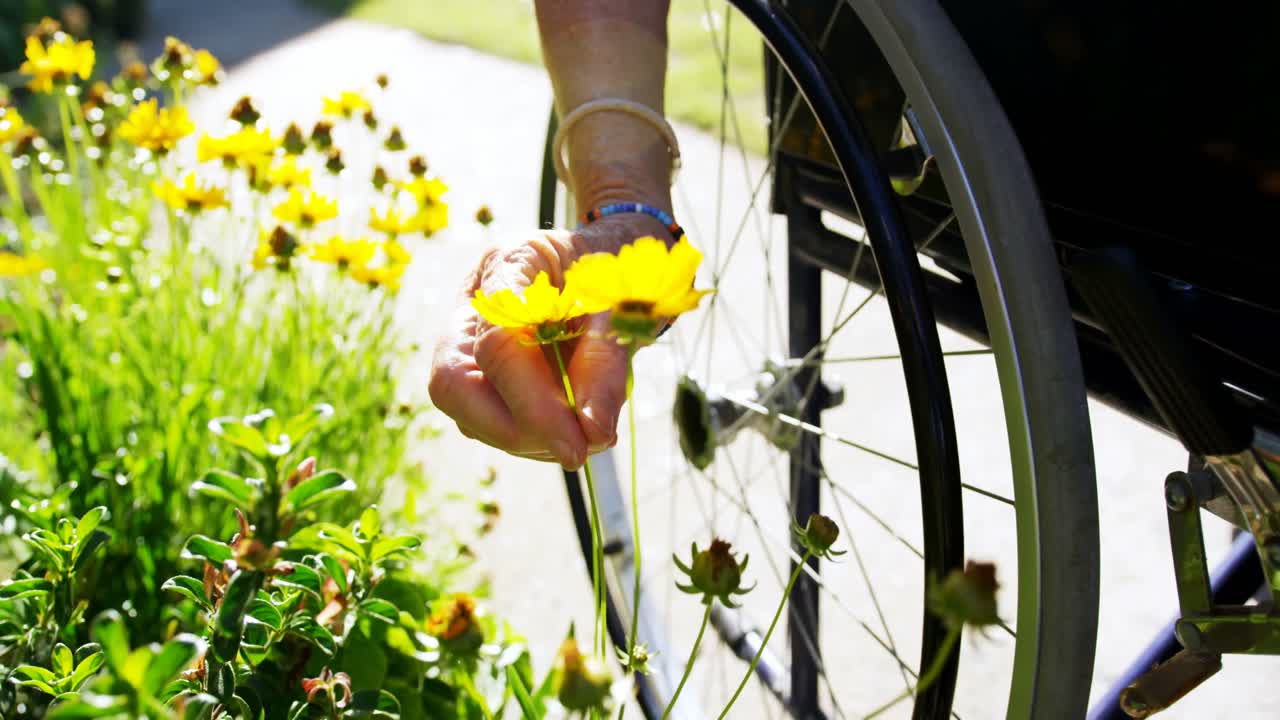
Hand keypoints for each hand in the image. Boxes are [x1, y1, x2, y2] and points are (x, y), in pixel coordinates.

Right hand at [428, 213, 670, 467]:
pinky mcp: (478, 375)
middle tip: (577, 450)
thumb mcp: (624, 307)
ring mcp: (467, 339)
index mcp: (509, 261)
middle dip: (515, 429)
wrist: (615, 260)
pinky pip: (488, 422)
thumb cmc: (620, 273)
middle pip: (453, 384)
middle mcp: (474, 301)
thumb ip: (605, 364)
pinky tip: (570, 429)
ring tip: (585, 435)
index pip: (497, 341)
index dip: (533, 403)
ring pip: (469, 413)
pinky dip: (532, 438)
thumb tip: (593, 434)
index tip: (578, 445)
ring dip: (529, 439)